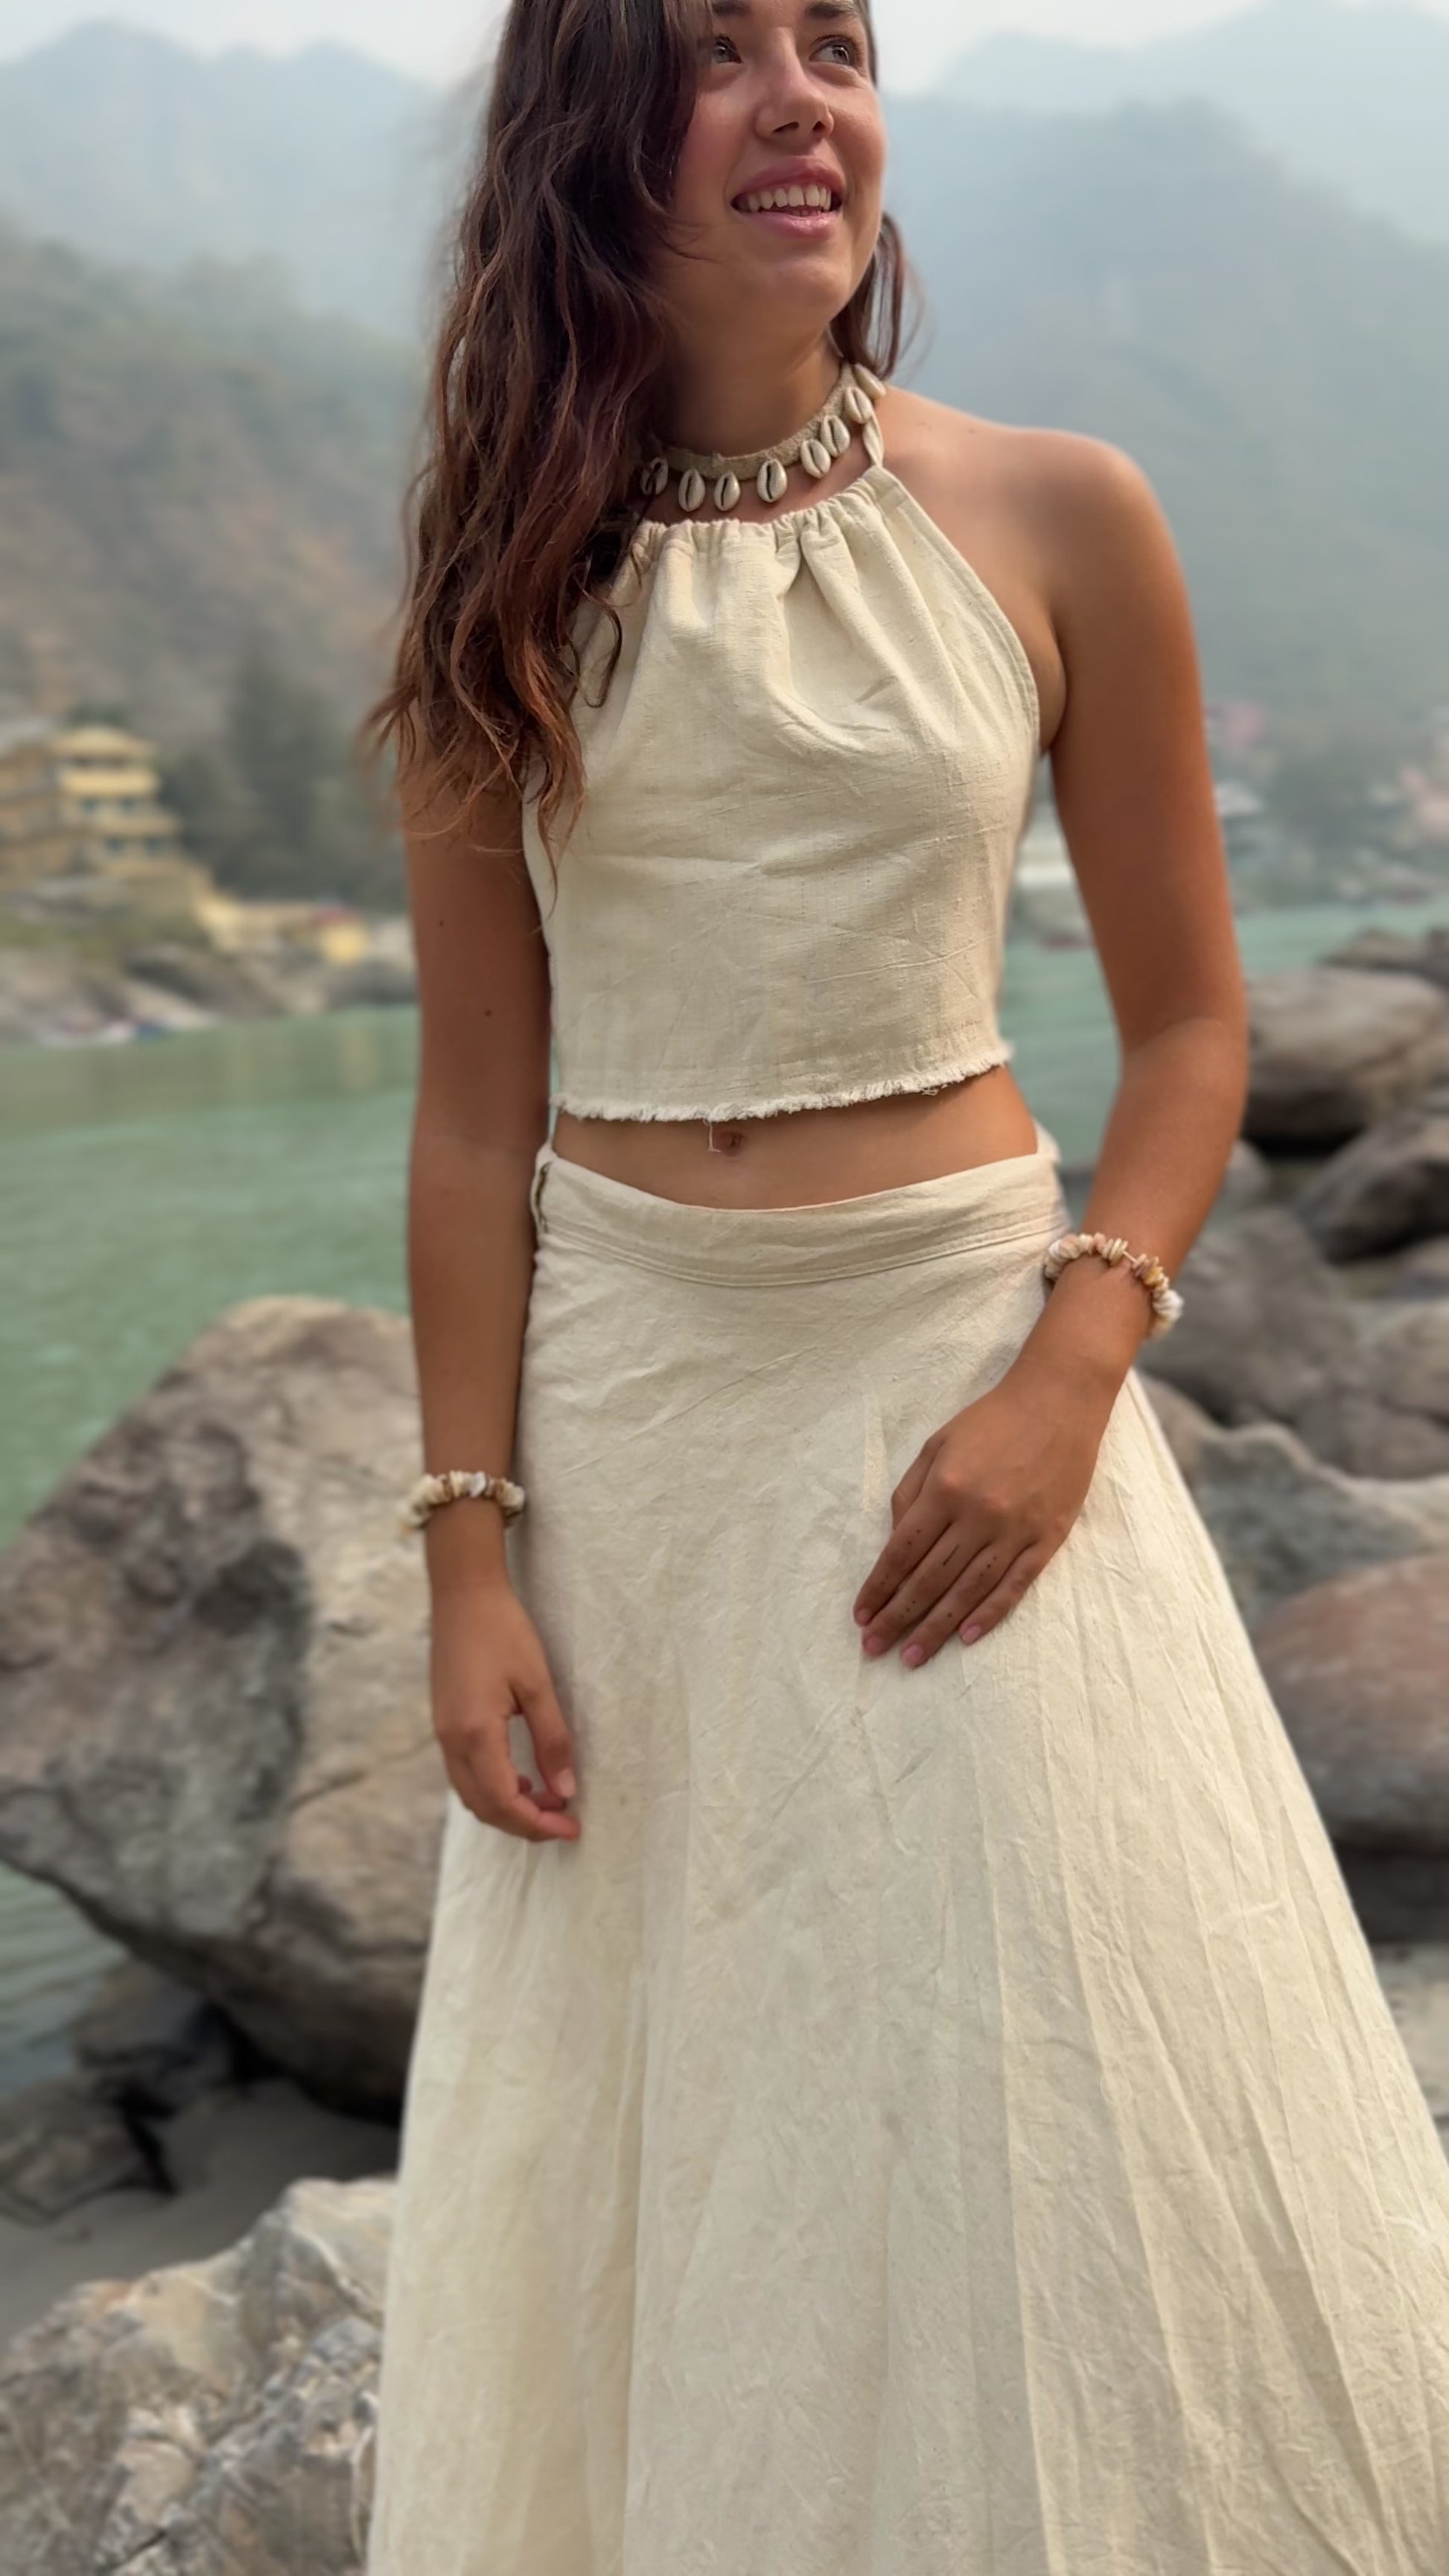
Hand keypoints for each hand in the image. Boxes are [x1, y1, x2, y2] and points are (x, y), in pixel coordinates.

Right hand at [429, 1576, 580, 1840]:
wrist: (463, 1594)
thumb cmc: (503, 1630)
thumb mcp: (538, 1683)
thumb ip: (552, 1740)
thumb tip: (565, 1790)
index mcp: (475, 1733)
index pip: (505, 1802)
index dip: (538, 1824)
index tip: (572, 1828)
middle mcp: (451, 1740)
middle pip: (484, 1807)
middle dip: (524, 1824)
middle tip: (564, 1820)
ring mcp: (442, 1733)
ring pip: (471, 1794)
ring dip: (507, 1808)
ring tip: (548, 1801)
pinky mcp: (443, 1723)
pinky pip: (465, 1773)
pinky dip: (493, 1788)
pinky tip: (521, 1778)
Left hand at [851, 1367, 1108, 1667]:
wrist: (1058, 1402)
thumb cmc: (991, 1422)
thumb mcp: (936, 1445)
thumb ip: (910, 1494)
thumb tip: (894, 1544)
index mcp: (944, 1489)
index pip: (901, 1553)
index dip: (878, 1589)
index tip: (861, 1616)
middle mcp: (977, 1515)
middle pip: (929, 1580)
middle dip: (898, 1618)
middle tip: (874, 1649)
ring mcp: (1014, 1531)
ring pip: (968, 1592)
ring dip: (936, 1628)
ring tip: (912, 1657)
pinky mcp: (1046, 1539)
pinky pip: (1013, 1586)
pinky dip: (989, 1615)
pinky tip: (965, 1638)